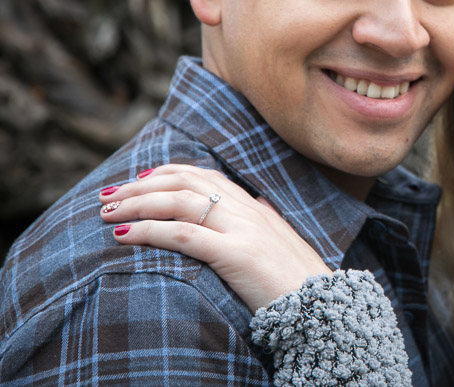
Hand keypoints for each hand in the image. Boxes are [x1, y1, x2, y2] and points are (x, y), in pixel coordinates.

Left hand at [98, 164, 333, 310]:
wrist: (322, 304)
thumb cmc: (297, 280)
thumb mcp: (280, 241)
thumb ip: (264, 220)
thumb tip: (258, 202)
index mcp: (254, 206)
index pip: (203, 174)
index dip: (165, 172)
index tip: (137, 179)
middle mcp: (247, 209)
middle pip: (184, 181)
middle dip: (140, 186)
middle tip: (107, 197)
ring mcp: (242, 229)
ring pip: (179, 202)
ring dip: (137, 204)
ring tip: (107, 214)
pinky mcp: (236, 254)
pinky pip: (184, 235)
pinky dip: (150, 231)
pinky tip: (125, 235)